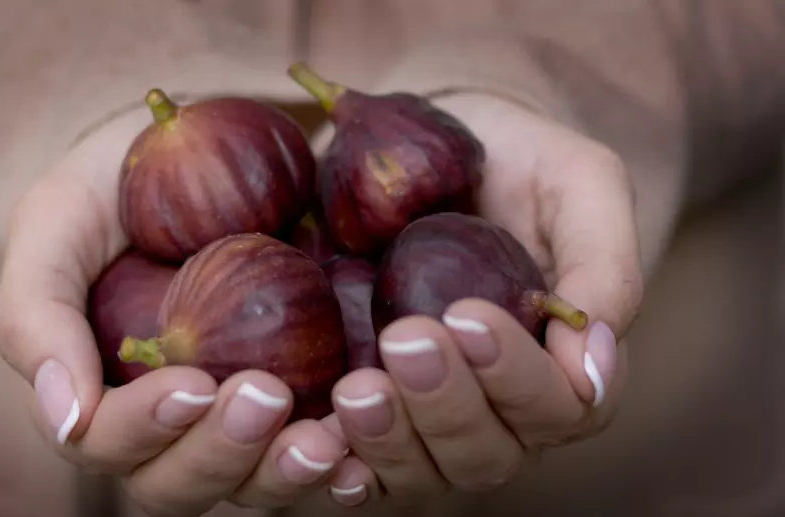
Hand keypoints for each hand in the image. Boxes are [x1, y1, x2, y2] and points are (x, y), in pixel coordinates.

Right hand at [0, 108, 346, 515]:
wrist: (203, 142)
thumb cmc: (114, 184)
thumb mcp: (57, 222)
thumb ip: (36, 314)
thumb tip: (65, 419)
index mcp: (98, 391)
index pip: (107, 444)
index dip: (144, 428)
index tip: (193, 381)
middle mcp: (168, 419)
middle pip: (180, 482)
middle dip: (222, 454)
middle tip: (266, 396)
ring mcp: (236, 412)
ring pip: (251, 484)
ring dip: (286, 473)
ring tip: (328, 440)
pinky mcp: (302, 393)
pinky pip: (317, 452)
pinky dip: (341, 466)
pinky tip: (365, 454)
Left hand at [317, 93, 643, 508]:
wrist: (430, 143)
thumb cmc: (518, 161)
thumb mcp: (580, 182)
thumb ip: (605, 265)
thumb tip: (595, 363)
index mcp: (561, 363)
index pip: (561, 407)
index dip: (518, 377)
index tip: (467, 317)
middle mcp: (497, 406)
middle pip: (486, 451)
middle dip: (446, 405)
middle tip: (405, 339)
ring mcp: (427, 413)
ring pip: (421, 471)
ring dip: (389, 439)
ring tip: (355, 389)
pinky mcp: (367, 404)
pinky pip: (356, 464)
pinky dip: (337, 462)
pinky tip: (315, 441)